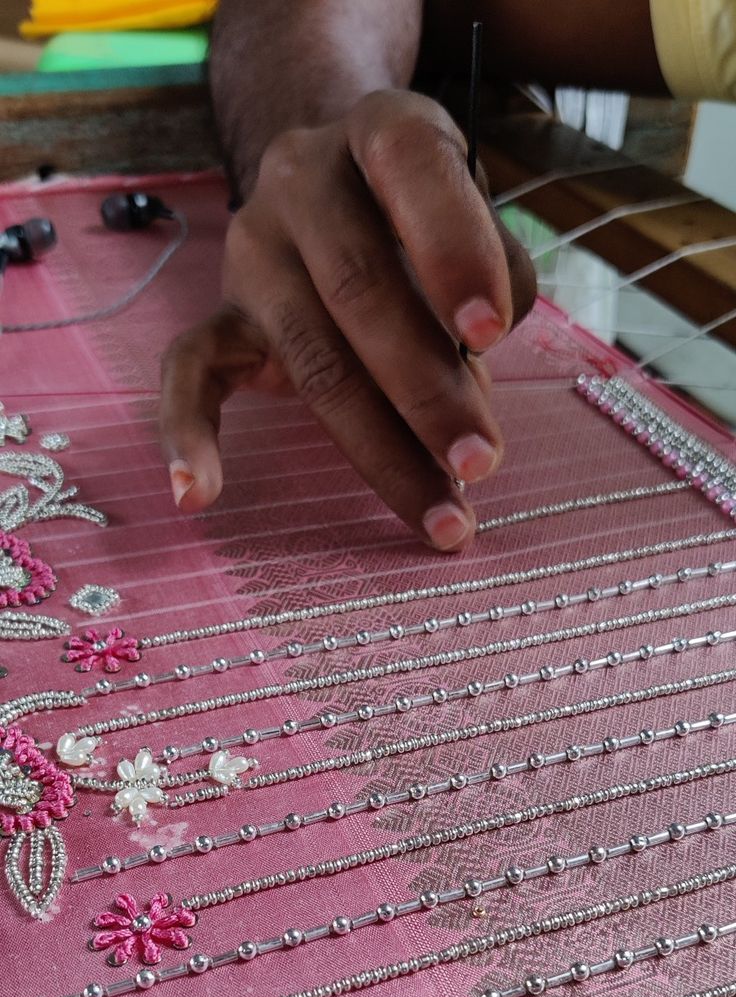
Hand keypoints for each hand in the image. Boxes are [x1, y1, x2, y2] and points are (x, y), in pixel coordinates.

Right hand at [160, 89, 536, 551]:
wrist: (335, 181)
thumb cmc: (426, 213)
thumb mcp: (479, 209)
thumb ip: (496, 271)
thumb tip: (475, 359)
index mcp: (381, 130)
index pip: (413, 174)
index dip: (453, 253)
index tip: (491, 333)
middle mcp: (303, 178)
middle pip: (359, 291)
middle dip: (428, 391)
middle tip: (480, 462)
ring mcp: (254, 249)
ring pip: (310, 357)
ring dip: (381, 448)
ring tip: (441, 515)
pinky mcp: (223, 314)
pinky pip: (189, 374)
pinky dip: (188, 437)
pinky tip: (198, 495)